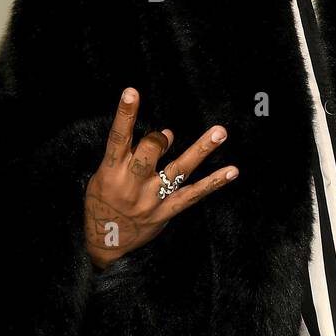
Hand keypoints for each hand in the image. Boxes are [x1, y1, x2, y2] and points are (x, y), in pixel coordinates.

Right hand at [84, 87, 238, 269]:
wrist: (105, 244)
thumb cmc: (103, 202)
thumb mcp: (103, 176)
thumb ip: (132, 154)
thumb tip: (169, 134)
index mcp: (111, 171)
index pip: (118, 138)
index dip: (125, 114)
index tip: (132, 91)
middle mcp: (132, 184)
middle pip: (150, 152)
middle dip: (159, 139)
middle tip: (164, 136)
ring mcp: (151, 199)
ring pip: (179, 170)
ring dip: (201, 149)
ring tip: (220, 132)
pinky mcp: (166, 212)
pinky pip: (193, 195)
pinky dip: (213, 183)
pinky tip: (232, 171)